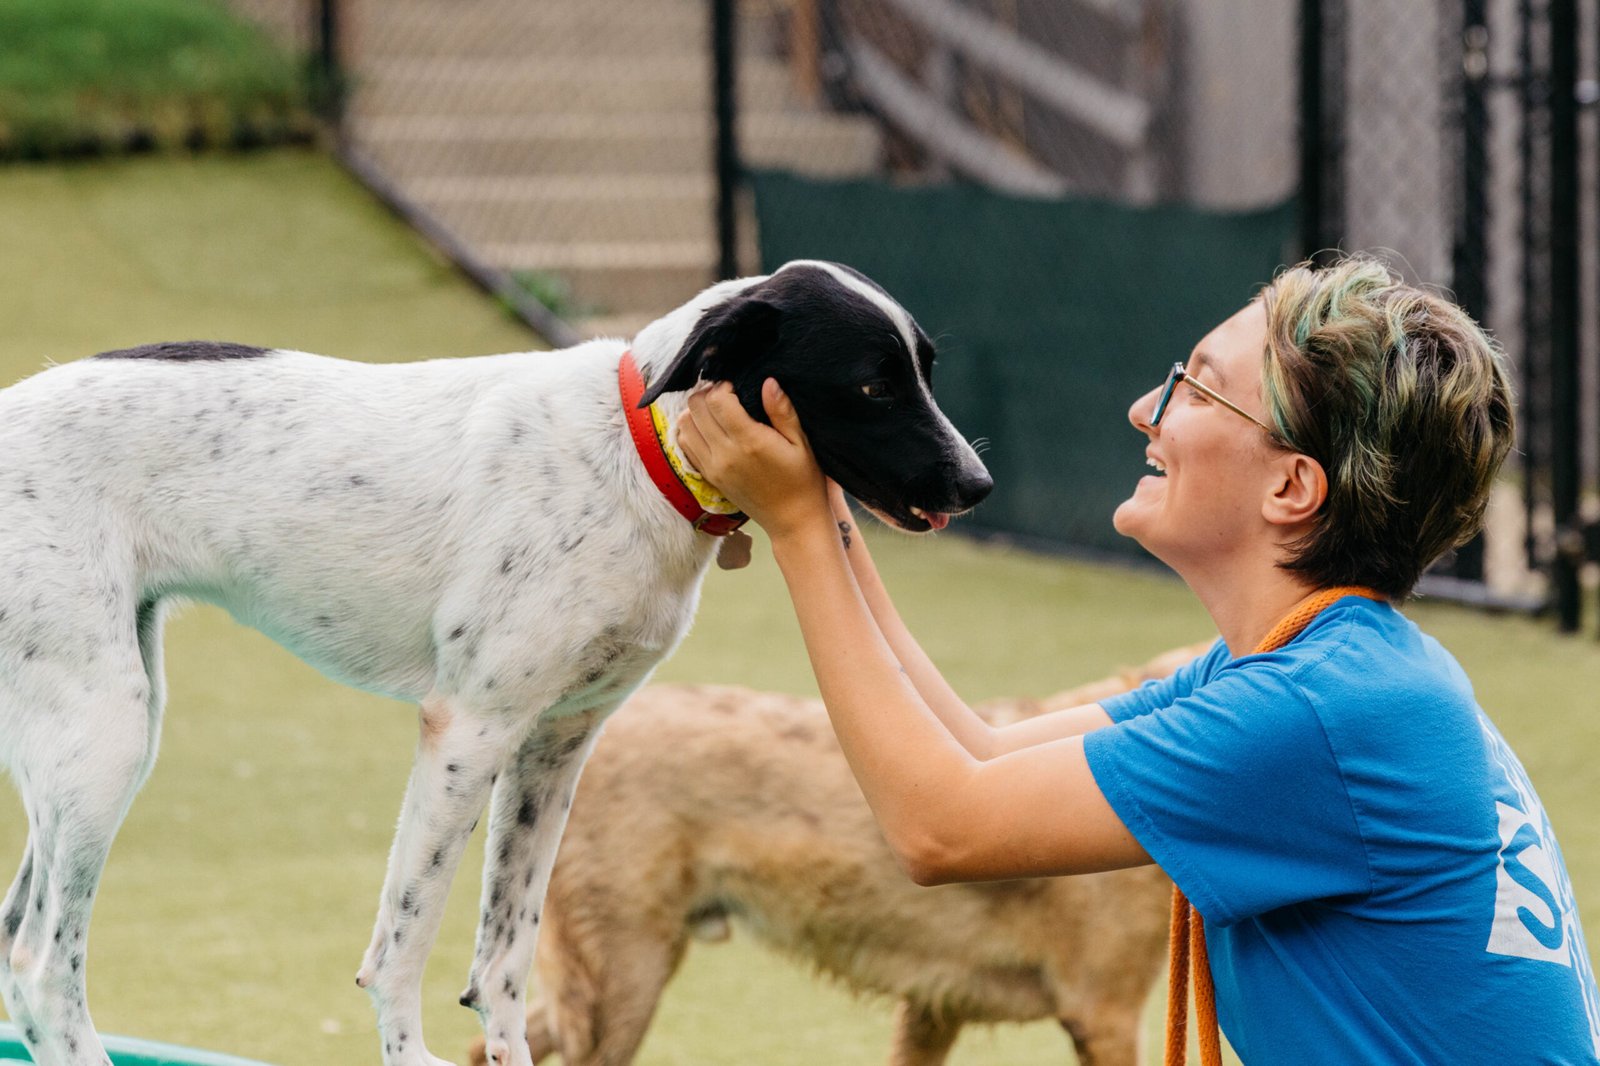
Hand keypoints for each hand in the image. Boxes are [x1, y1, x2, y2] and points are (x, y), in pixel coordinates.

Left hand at [678, 379, 831, 540]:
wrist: (793, 521)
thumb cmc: (803, 480)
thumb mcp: (802, 443)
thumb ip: (782, 411)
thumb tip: (768, 382)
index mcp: (749, 442)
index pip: (716, 401)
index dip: (724, 386)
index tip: (737, 387)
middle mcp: (725, 454)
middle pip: (695, 408)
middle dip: (707, 394)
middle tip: (726, 396)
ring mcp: (713, 467)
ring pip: (685, 425)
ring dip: (696, 412)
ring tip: (717, 412)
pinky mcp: (709, 477)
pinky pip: (686, 445)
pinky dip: (691, 431)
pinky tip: (710, 429)